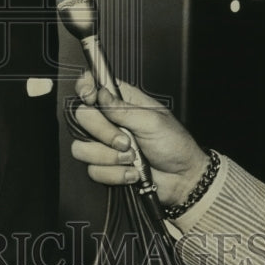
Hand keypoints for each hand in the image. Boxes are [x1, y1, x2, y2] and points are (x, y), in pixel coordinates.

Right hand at [71, 73, 208, 206]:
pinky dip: (115, 173)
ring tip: (131, 158)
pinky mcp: (104, 165)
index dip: (85, 88)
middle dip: (104, 132)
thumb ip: (123, 109)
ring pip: (82, 147)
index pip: (92, 85)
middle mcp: (109, 120)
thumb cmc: (174, 145)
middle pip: (82, 117)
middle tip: (126, 140)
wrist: (182, 179)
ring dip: (109, 156)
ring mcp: (104, 144)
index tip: (90, 98)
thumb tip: (101, 95)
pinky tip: (132, 171)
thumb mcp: (153, 121)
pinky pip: (93, 169)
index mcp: (122, 101)